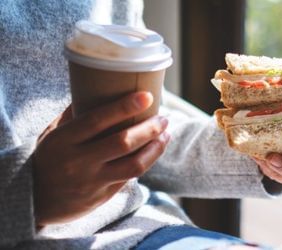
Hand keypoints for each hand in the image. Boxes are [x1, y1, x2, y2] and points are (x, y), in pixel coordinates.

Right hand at [33, 92, 169, 225]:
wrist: (36, 201)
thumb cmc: (47, 159)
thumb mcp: (52, 135)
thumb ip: (73, 115)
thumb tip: (96, 86)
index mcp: (63, 140)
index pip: (97, 120)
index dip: (124, 107)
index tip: (147, 96)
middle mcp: (78, 161)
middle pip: (122, 142)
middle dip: (149, 128)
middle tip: (163, 118)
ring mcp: (92, 181)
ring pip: (133, 165)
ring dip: (155, 149)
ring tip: (166, 135)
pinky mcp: (102, 196)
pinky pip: (130, 177)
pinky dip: (145, 161)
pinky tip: (154, 150)